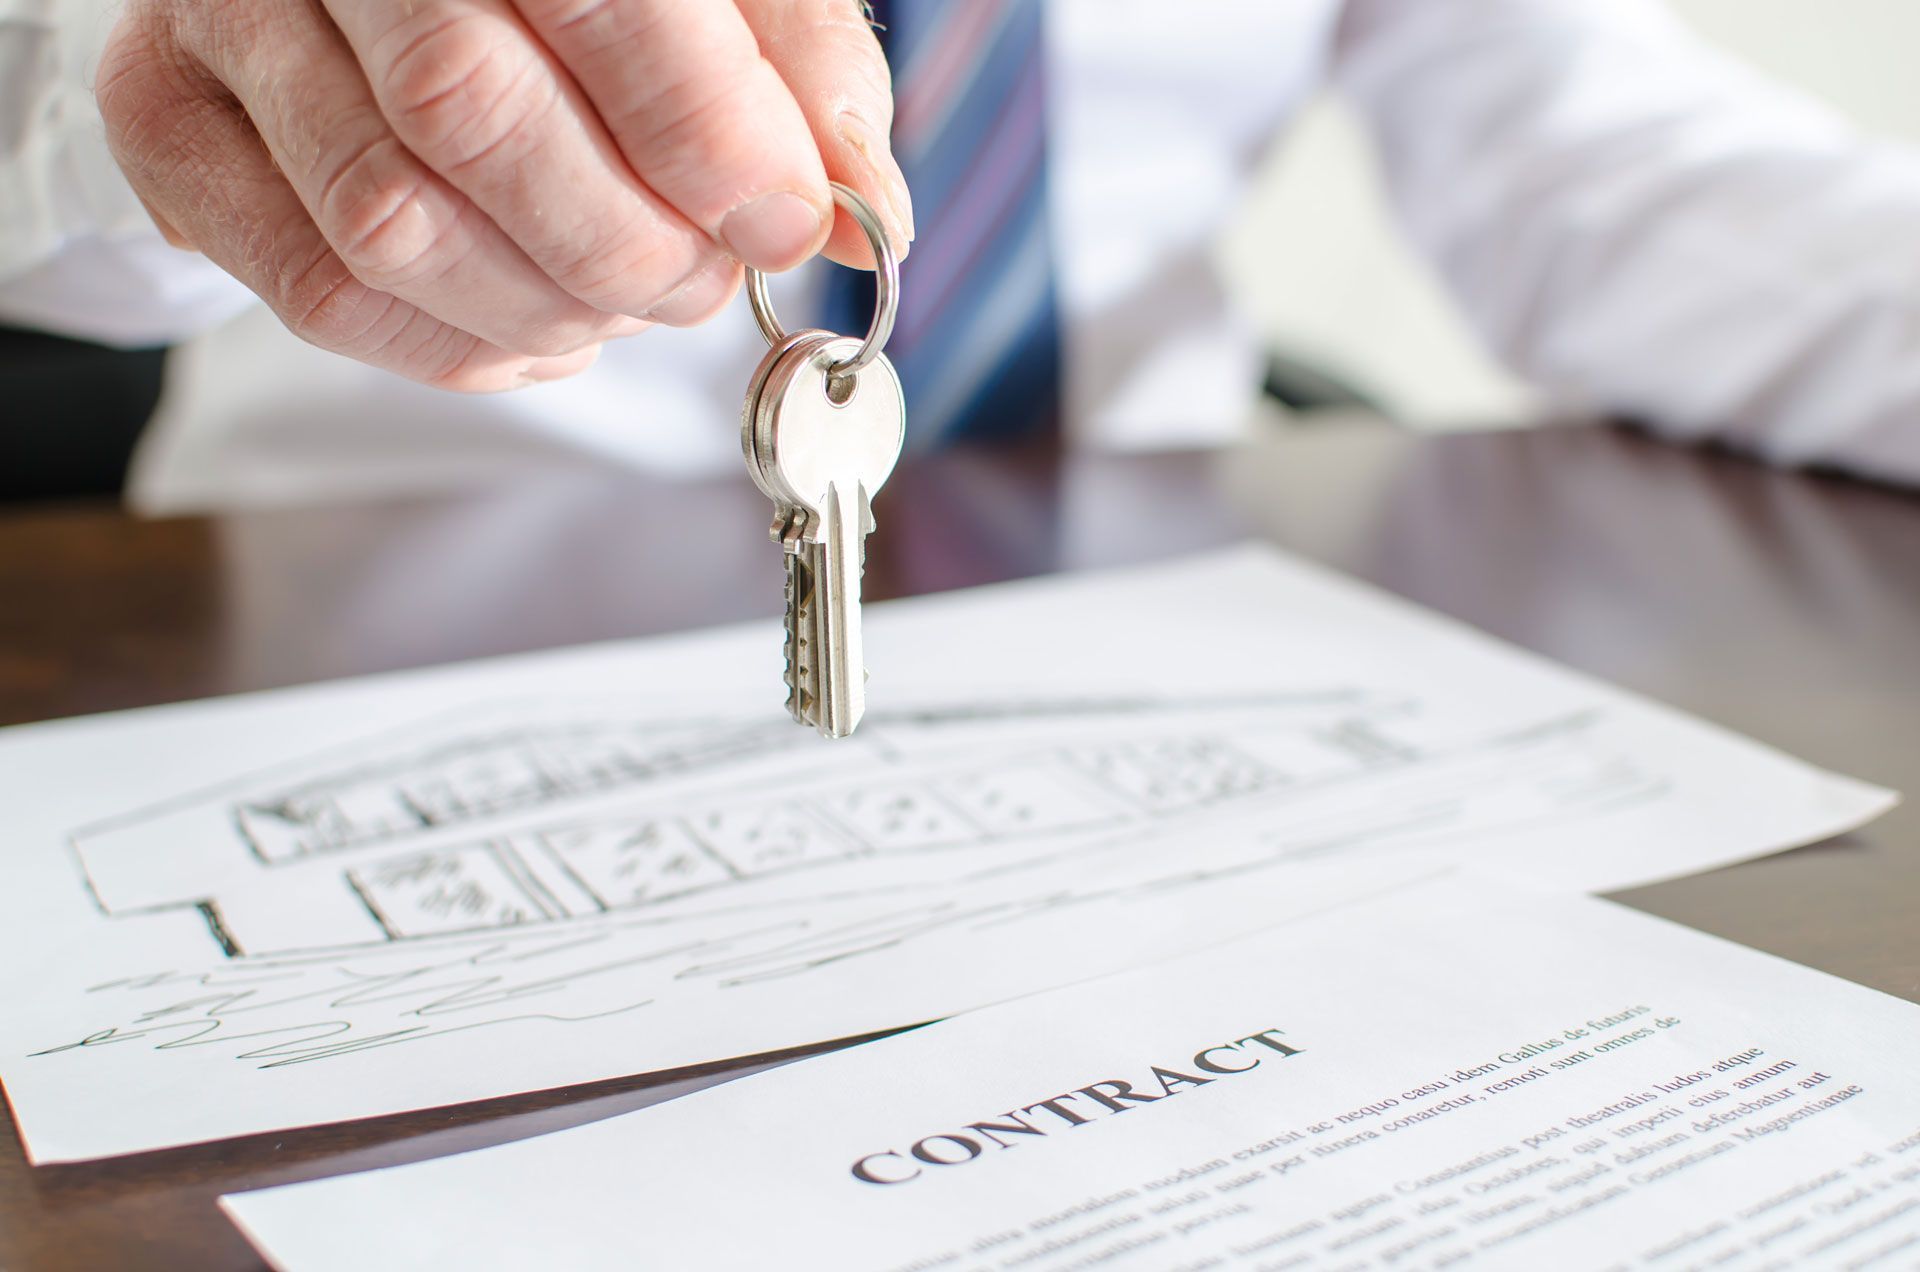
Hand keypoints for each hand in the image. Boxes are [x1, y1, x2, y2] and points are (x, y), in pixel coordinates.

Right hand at [97, 0, 912, 389]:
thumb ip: (797, 75)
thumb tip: (862, 206)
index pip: (604, 0)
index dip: (705, 135)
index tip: (782, 219)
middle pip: (468, 114)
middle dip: (623, 244)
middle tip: (699, 281)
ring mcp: (226, 18)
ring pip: (386, 221)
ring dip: (545, 307)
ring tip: (622, 300)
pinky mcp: (168, 123)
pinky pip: (317, 290)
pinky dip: (459, 346)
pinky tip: (537, 325)